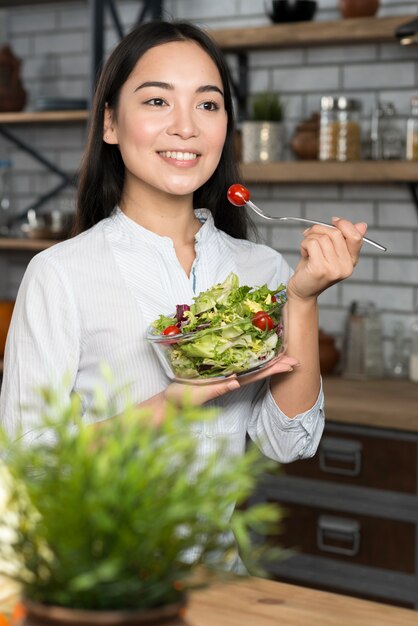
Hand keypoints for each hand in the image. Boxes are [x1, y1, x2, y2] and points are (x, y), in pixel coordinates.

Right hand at [165, 355, 298, 406]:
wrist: (169, 403)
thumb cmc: (181, 399)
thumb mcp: (198, 394)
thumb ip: (216, 389)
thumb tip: (235, 382)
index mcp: (229, 383)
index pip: (257, 375)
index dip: (274, 370)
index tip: (291, 365)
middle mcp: (230, 379)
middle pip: (259, 370)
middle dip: (277, 364)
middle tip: (296, 357)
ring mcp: (223, 376)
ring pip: (250, 367)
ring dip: (267, 361)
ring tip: (283, 354)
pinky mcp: (214, 372)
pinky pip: (236, 363)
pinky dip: (249, 357)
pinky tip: (254, 352)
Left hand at [287, 217, 366, 301]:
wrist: (302, 291)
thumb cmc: (314, 269)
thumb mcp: (331, 253)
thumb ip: (345, 239)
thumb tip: (362, 225)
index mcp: (351, 261)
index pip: (356, 237)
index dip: (345, 225)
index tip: (333, 221)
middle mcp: (346, 266)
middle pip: (336, 233)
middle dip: (320, 229)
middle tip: (310, 235)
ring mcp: (334, 269)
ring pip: (322, 238)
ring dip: (310, 238)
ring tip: (307, 248)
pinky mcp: (319, 269)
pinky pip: (312, 243)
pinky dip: (304, 244)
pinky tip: (304, 252)